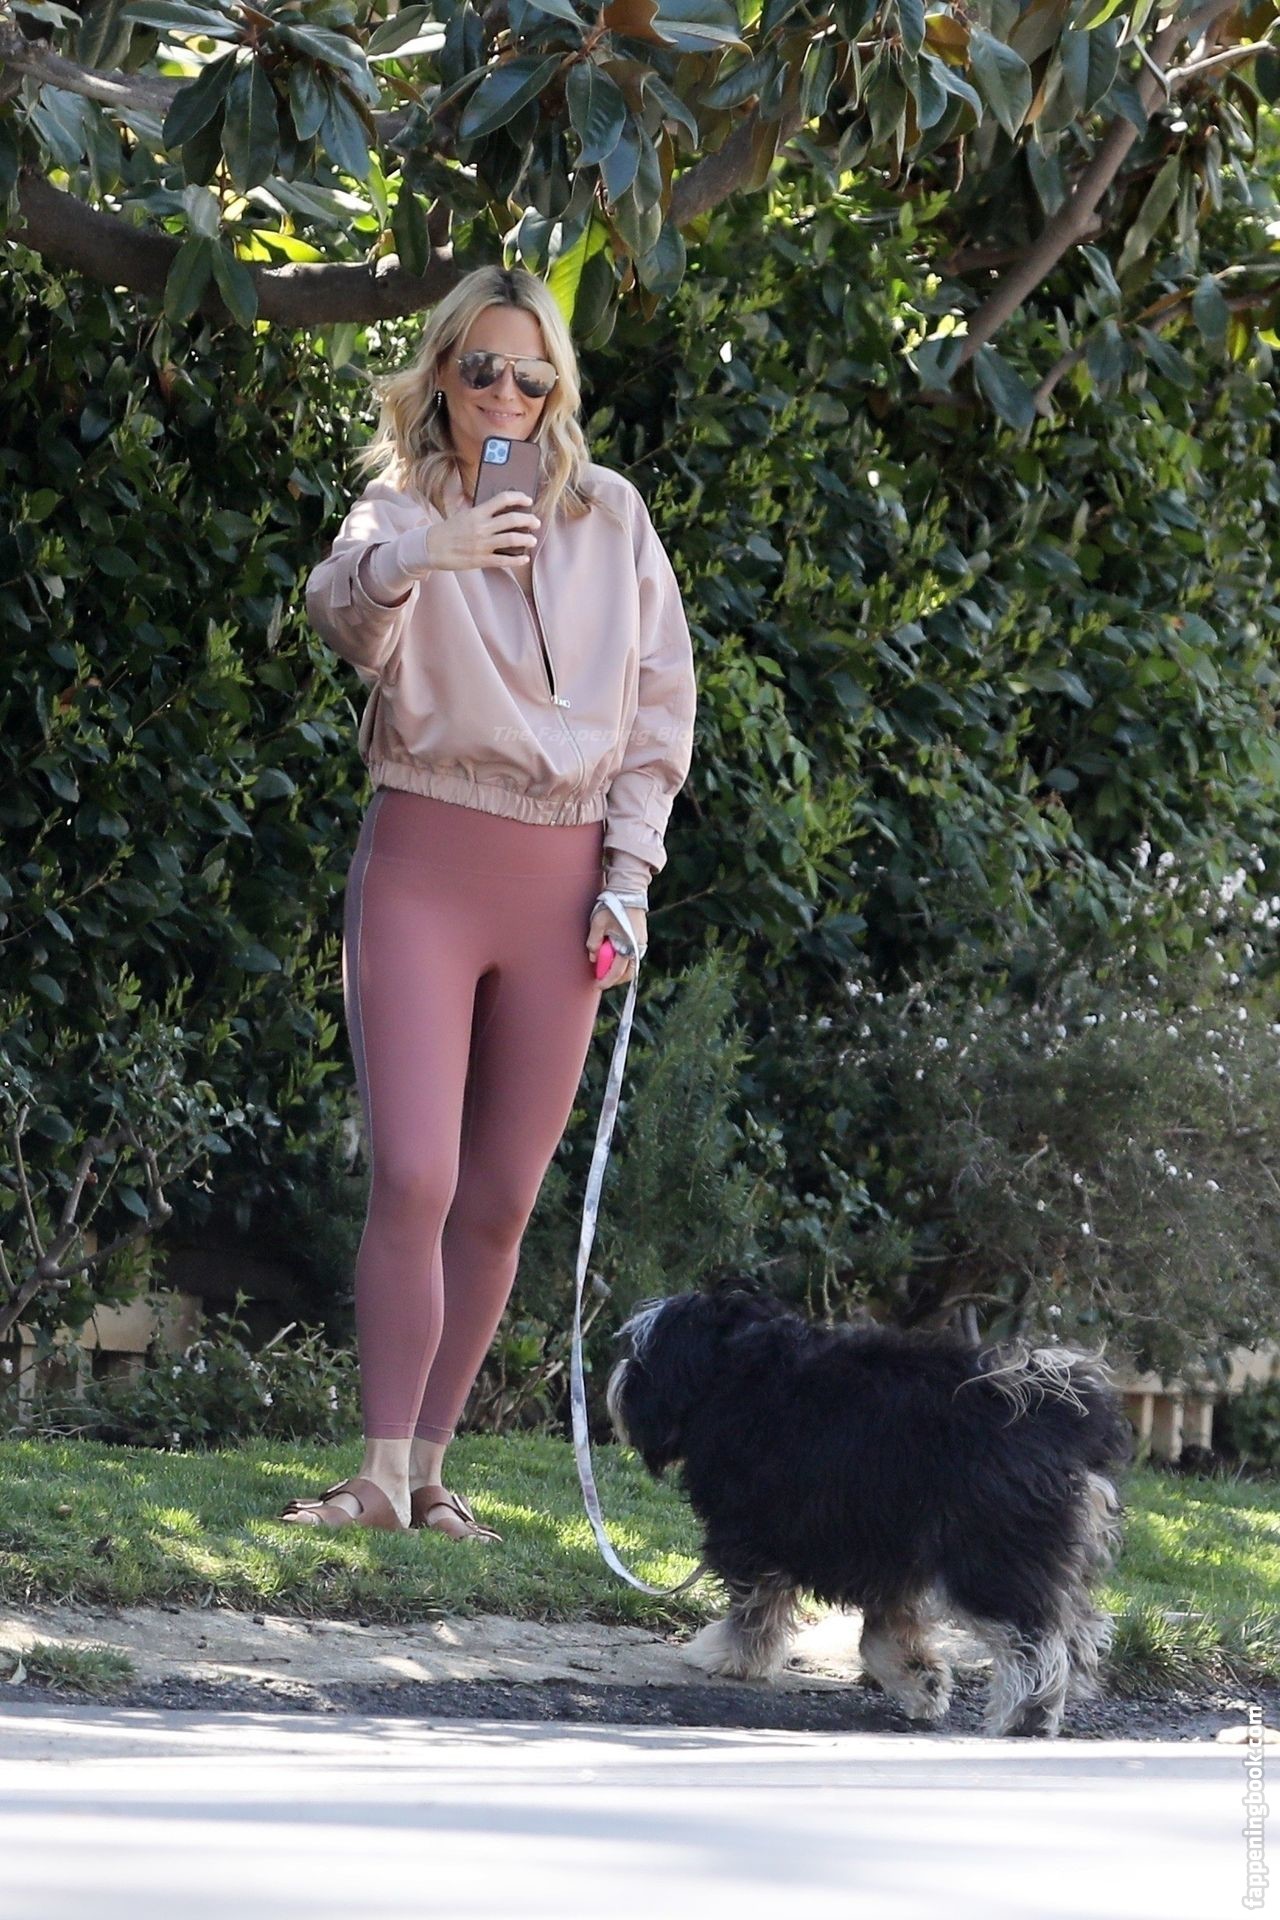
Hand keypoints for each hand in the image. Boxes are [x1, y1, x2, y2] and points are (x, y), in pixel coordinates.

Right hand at [425, 490, 539, 570]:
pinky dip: (517, 560)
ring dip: (526, 539)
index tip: (528, 500)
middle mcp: (482, 527)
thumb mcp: (463, 513)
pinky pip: (504, 560)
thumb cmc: (449, 530)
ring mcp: (482, 544)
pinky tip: (524, 558)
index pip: (502, 499)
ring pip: (511, 539)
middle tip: (536, 522)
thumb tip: (500, 506)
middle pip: (512, 519)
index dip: (518, 498)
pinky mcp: (481, 560)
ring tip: (533, 540)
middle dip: (528, 520)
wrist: (432, 548)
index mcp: (477, 512)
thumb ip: (481, 510)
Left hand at [587, 903, 646, 989]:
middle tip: (601, 978)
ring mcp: (641, 943)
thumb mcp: (598, 922)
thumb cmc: (613, 906)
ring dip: (618, 969)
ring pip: (631, 965)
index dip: (606, 980)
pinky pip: (632, 956)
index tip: (597, 985)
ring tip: (605, 966)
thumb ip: (594, 941)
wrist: (629, 892)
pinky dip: (622, 960)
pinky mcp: (640, 939)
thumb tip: (593, 957)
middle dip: (614, 978)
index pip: (617, 971)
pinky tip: (612, 956)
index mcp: (627, 945)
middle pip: (627, 973)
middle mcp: (637, 947)